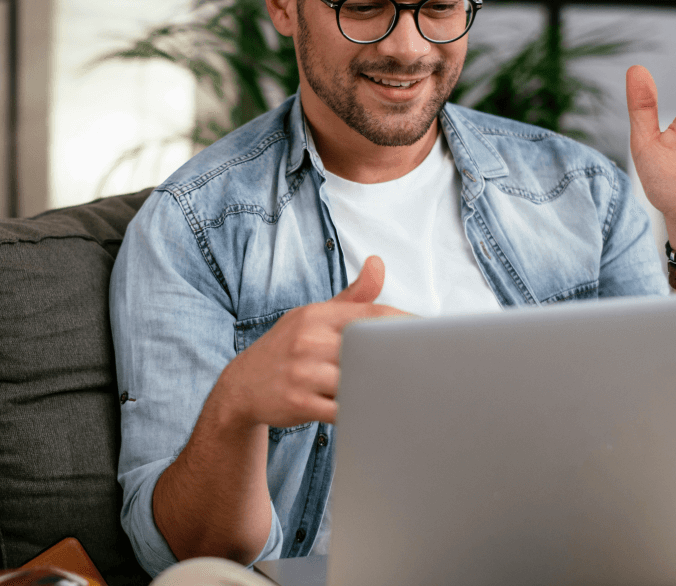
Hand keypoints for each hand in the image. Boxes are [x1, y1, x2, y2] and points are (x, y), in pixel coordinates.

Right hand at [221, 255, 414, 428]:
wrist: (242, 385)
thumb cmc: (288, 347)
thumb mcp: (313, 316)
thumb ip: (352, 297)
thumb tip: (379, 263)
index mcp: (317, 315)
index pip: (372, 315)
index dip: (407, 324)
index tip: (433, 335)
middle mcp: (309, 340)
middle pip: (371, 348)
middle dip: (401, 358)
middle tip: (431, 367)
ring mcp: (303, 372)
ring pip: (359, 381)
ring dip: (384, 388)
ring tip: (412, 392)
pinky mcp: (300, 403)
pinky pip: (343, 410)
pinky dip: (364, 411)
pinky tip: (381, 412)